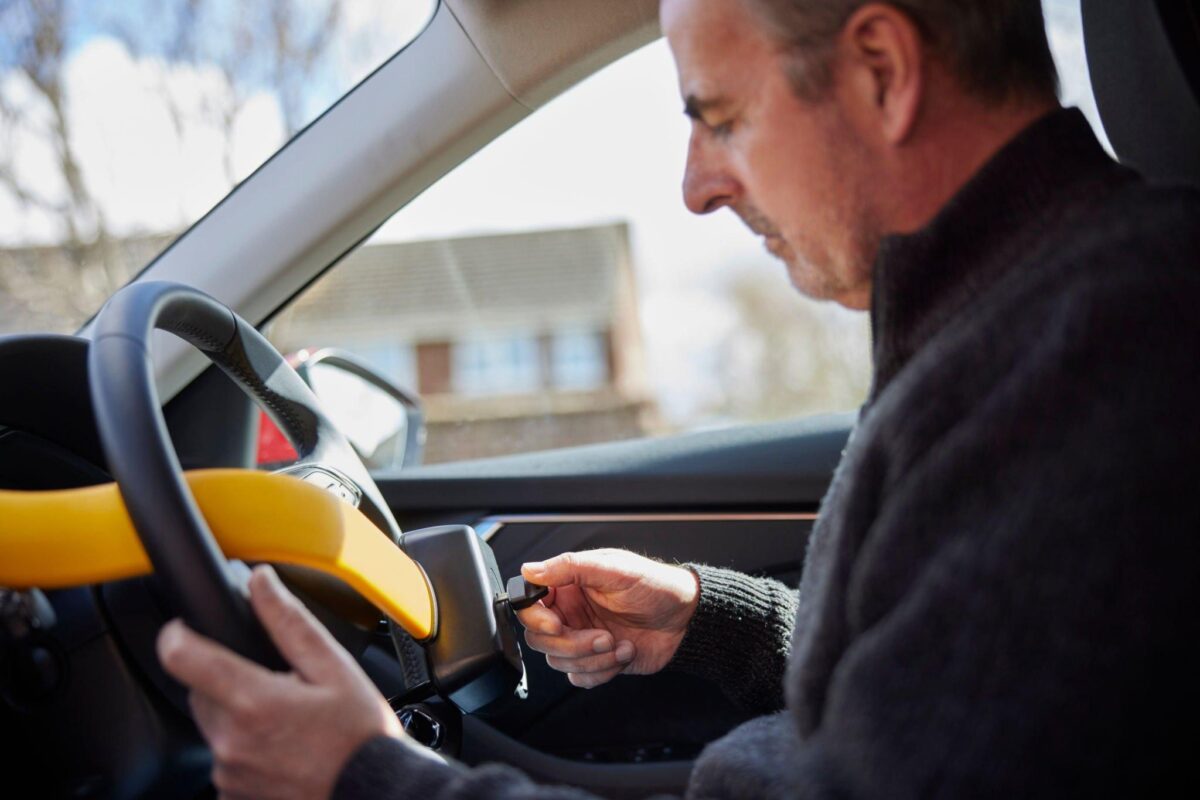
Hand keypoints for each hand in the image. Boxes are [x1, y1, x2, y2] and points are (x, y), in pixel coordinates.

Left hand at [156, 565, 406, 799]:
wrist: (375, 794)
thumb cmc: (361, 736)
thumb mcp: (334, 668)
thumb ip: (289, 622)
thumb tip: (261, 581)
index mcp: (253, 701)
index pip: (182, 657)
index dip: (177, 634)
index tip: (186, 628)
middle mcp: (230, 742)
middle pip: (200, 692)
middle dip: (228, 680)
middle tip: (277, 685)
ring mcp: (229, 775)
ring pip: (215, 727)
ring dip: (239, 717)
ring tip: (288, 723)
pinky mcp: (234, 797)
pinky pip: (227, 761)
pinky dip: (248, 750)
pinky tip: (284, 750)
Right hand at [516, 548, 699, 688]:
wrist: (686, 619)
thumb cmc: (655, 587)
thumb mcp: (613, 569)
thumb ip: (569, 567)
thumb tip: (530, 570)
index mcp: (569, 586)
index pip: (530, 605)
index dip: (537, 620)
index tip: (558, 625)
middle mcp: (571, 612)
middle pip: (540, 639)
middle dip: (573, 644)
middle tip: (603, 636)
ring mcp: (582, 638)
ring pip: (559, 661)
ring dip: (593, 658)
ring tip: (619, 643)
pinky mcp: (596, 661)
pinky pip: (579, 678)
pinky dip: (602, 671)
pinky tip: (623, 653)